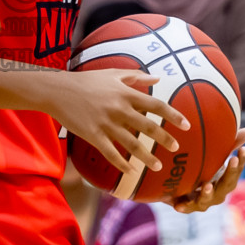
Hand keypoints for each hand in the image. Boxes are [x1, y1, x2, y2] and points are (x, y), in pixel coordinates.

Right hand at [45, 69, 187, 173]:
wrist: (58, 90)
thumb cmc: (86, 81)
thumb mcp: (112, 74)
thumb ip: (136, 76)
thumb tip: (158, 78)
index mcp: (125, 94)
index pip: (156, 105)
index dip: (173, 115)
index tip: (187, 125)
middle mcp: (119, 109)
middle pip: (148, 126)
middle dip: (165, 138)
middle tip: (176, 147)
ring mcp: (106, 124)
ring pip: (132, 144)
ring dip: (147, 156)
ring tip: (158, 166)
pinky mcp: (93, 135)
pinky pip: (110, 153)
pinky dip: (122, 163)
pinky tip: (131, 170)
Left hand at [169, 128, 244, 212]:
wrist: (178, 188)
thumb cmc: (201, 170)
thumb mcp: (213, 157)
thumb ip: (228, 145)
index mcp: (225, 181)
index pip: (236, 171)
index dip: (241, 161)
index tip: (242, 149)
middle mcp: (218, 193)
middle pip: (227, 185)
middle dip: (230, 173)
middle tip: (232, 159)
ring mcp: (204, 201)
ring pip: (208, 200)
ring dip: (208, 193)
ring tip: (207, 185)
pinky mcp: (188, 206)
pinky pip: (187, 207)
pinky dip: (184, 206)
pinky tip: (177, 205)